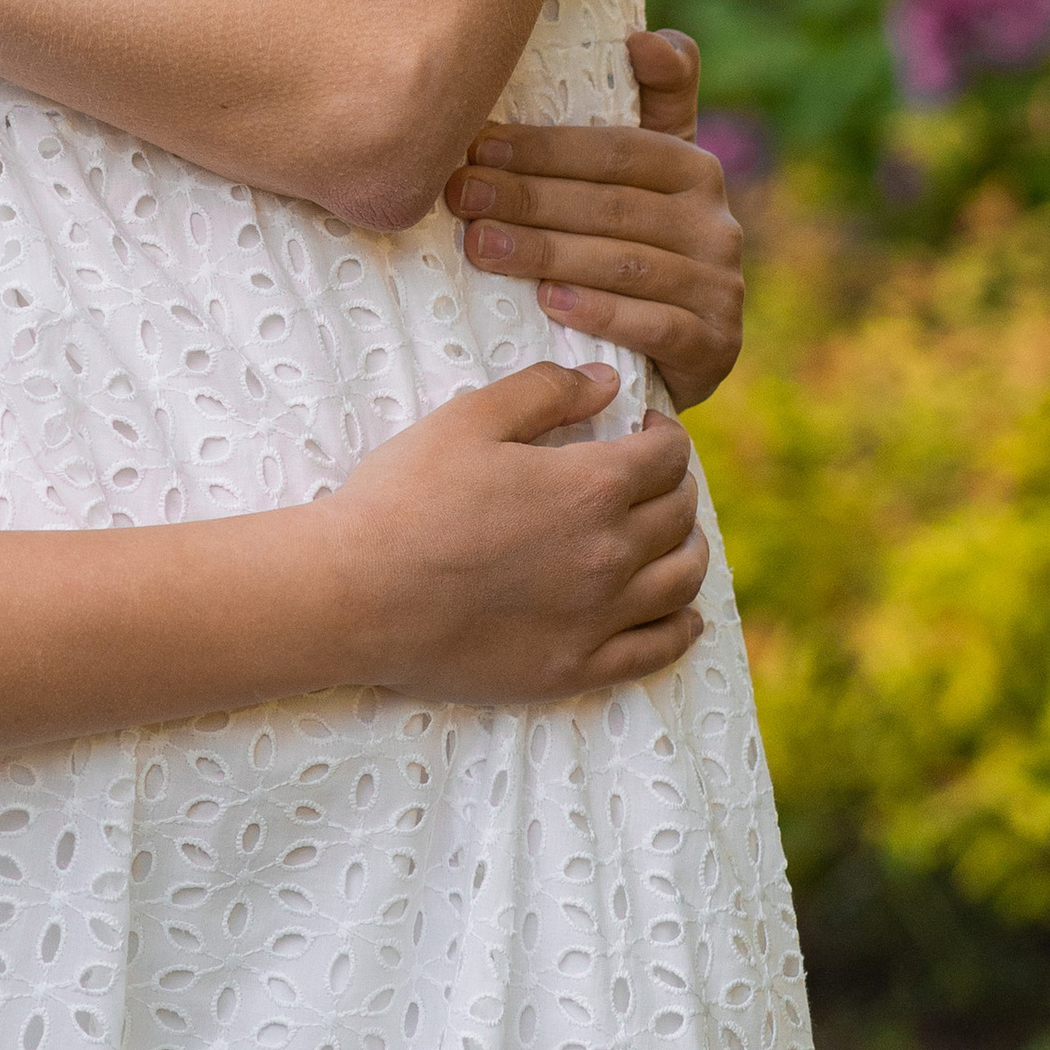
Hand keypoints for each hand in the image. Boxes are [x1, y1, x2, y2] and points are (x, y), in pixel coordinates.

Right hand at [328, 362, 707, 702]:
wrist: (361, 592)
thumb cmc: (407, 496)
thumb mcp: (469, 419)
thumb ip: (546, 391)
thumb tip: (607, 382)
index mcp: (589, 487)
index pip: (666, 456)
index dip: (664, 434)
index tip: (647, 427)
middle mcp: (610, 554)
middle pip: (679, 515)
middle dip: (675, 485)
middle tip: (651, 476)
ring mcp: (599, 618)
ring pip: (682, 581)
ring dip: (688, 549)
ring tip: (671, 535)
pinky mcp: (578, 668)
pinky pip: (658, 650)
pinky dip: (682, 628)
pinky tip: (682, 615)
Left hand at [441, 28, 746, 411]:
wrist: (666, 354)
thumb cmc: (630, 243)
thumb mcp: (638, 175)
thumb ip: (647, 101)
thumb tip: (642, 36)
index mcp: (695, 168)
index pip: (616, 150)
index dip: (545, 146)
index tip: (477, 142)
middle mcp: (719, 223)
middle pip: (612, 205)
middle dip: (528, 198)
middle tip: (461, 195)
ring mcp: (723, 287)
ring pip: (625, 262)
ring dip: (547, 252)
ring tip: (481, 246)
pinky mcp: (718, 345)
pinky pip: (655, 325)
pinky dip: (600, 313)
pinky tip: (548, 304)